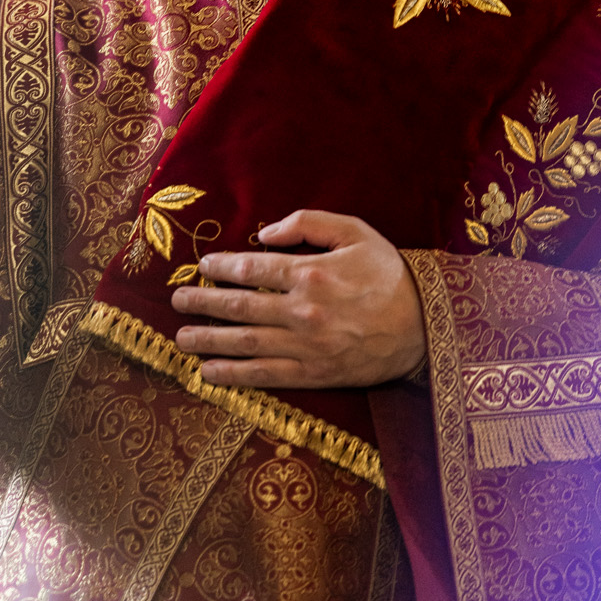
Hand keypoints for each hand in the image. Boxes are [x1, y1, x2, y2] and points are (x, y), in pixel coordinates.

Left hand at [171, 209, 424, 389]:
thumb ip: (308, 224)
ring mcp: (306, 346)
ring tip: (181, 338)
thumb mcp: (355, 231)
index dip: (221, 267)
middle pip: (240, 307)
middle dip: (203, 303)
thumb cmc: (389, 273)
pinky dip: (234, 374)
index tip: (202, 266)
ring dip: (208, 340)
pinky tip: (209, 372)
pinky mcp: (314, 374)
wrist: (425, 327)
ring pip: (245, 344)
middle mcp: (302, 311)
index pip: (252, 269)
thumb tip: (263, 234)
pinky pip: (265, 376)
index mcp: (310, 272)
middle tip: (176, 301)